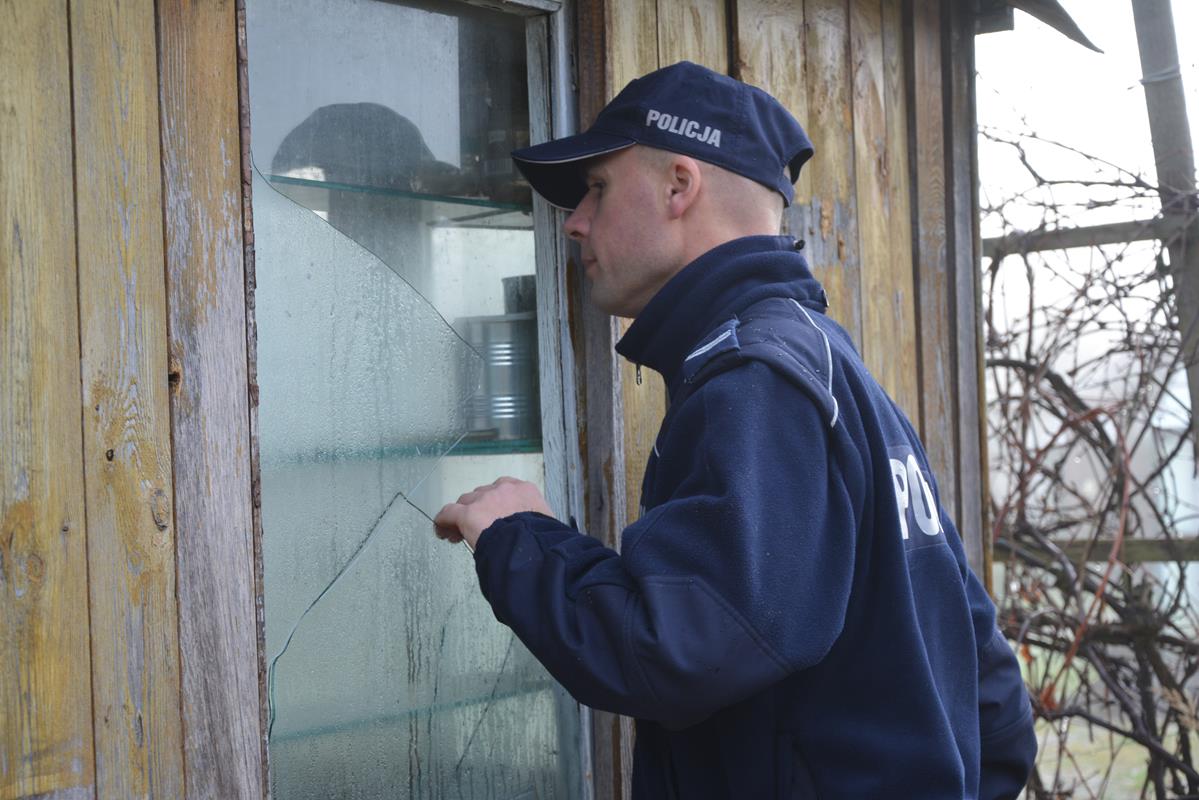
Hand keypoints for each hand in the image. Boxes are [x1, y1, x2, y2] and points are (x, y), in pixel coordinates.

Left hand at [433, 476, 552, 551]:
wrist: (531, 547)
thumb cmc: (542, 541)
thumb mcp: (546, 525)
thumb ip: (535, 522)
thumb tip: (534, 534)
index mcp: (525, 491)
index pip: (504, 490)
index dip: (495, 504)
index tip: (493, 516)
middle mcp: (503, 490)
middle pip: (482, 495)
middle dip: (478, 509)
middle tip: (477, 528)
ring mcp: (484, 500)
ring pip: (465, 502)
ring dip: (462, 515)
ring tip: (459, 534)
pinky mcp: (467, 514)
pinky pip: (448, 513)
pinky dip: (444, 521)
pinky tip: (442, 530)